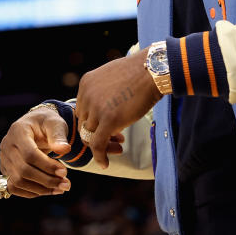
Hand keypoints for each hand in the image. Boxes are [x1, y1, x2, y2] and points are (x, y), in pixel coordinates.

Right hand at [0, 106, 72, 197]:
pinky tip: (49, 190)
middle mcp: (7, 146)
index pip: (29, 154)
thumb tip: (64, 149)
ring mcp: (4, 159)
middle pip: (23, 170)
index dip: (47, 166)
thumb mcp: (55, 123)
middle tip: (66, 184)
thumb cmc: (47, 123)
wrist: (36, 126)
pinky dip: (32, 192)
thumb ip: (59, 136)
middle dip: (46, 180)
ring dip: (40, 189)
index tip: (64, 172)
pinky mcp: (6, 170)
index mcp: (18, 131)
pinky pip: (15, 187)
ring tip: (60, 188)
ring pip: (18, 182)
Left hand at [75, 48, 161, 168]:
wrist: (152, 70)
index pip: (82, 110)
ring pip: (91, 135)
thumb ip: (103, 92)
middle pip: (85, 123)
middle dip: (97, 133)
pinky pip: (97, 144)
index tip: (108, 128)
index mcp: (85, 84)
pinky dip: (100, 156)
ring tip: (118, 148)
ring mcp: (96, 108)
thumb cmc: (139, 73)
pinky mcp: (108, 120)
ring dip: (103, 144)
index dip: (94, 121)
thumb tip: (106, 109)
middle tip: (116, 139)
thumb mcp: (112, 77)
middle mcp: (86, 95)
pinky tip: (105, 164)